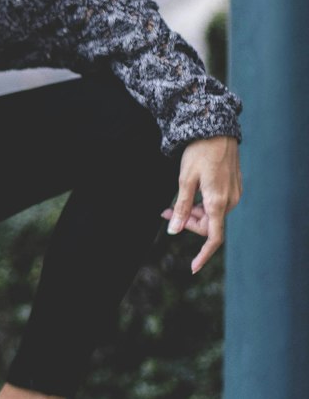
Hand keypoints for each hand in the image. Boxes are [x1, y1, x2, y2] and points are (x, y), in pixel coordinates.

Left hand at [161, 134, 242, 275]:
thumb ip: (180, 207)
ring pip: (211, 214)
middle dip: (187, 223)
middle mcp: (229, 201)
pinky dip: (201, 204)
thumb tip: (174, 231)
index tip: (193, 268)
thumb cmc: (199, 152)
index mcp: (217, 202)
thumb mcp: (184, 180)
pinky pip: (216, 203)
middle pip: (208, 225)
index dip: (203, 255)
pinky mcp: (232, 186)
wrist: (217, 129)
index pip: (213, 237)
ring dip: (193, 213)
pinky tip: (189, 194)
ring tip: (173, 204)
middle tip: (166, 213)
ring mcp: (233, 193)